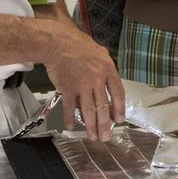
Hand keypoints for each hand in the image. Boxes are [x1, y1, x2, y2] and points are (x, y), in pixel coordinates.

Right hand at [43, 25, 125, 141]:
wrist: (57, 42)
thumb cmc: (77, 44)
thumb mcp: (100, 52)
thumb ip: (106, 67)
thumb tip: (109, 81)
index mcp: (108, 70)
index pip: (118, 93)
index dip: (119, 109)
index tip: (119, 119)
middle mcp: (96, 79)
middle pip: (103, 107)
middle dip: (105, 125)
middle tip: (106, 137)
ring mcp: (82, 85)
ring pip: (88, 111)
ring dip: (91, 126)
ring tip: (93, 137)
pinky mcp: (67, 88)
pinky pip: (69, 108)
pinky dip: (70, 119)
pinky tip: (71, 126)